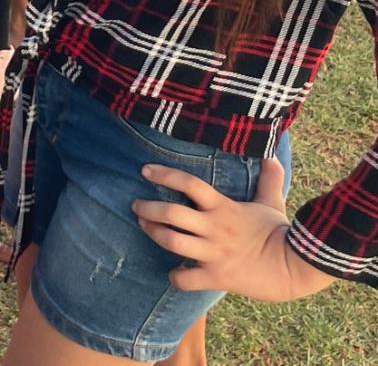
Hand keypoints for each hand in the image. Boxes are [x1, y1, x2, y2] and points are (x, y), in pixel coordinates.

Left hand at [132, 161, 335, 301]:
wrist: (297, 268)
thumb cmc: (280, 232)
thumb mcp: (271, 202)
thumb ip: (268, 179)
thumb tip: (271, 155)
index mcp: (223, 207)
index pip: (189, 183)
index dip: (165, 174)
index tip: (145, 170)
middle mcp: (214, 228)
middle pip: (171, 213)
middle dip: (148, 208)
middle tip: (136, 206)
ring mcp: (214, 253)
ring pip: (172, 241)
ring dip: (154, 234)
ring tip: (145, 227)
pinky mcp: (217, 276)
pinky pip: (186, 279)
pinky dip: (175, 277)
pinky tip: (173, 273)